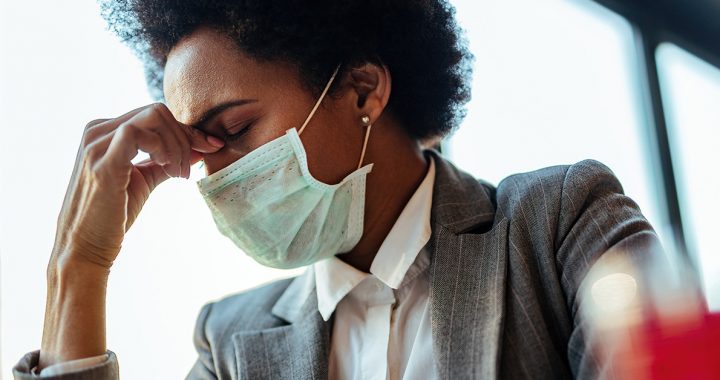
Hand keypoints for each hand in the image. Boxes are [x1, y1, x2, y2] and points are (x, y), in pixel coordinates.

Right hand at [39, 103, 223, 368]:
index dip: (188, 130)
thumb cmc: (113, 215)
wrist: (85, 247)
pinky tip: (168, 167)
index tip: (212, 146)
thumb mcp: (145, 179)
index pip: (154, 116)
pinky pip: (138, 134)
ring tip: (180, 174)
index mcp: (105, 131)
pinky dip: (162, 147)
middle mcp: (97, 131)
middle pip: (157, 112)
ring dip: (177, 144)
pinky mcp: (102, 162)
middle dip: (185, 137)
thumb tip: (201, 148)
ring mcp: (96, 144)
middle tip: (189, 170)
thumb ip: (168, 160)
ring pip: (153, 117)